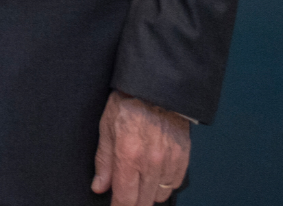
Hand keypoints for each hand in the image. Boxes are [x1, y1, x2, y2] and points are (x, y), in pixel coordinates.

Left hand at [91, 90, 189, 205]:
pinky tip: (155, 172)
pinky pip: (174, 184)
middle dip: (132, 202)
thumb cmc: (129, 102)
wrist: (157, 87)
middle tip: (125, 195)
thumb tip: (99, 186)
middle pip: (142, 202)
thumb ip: (104, 161)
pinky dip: (164, 183)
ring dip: (148, 193)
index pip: (124, 199)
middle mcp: (151, 163)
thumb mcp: (106, 127)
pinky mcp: (183, 158)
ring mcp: (169, 161)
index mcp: (129, 155)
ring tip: (140, 179)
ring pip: (159, 196)